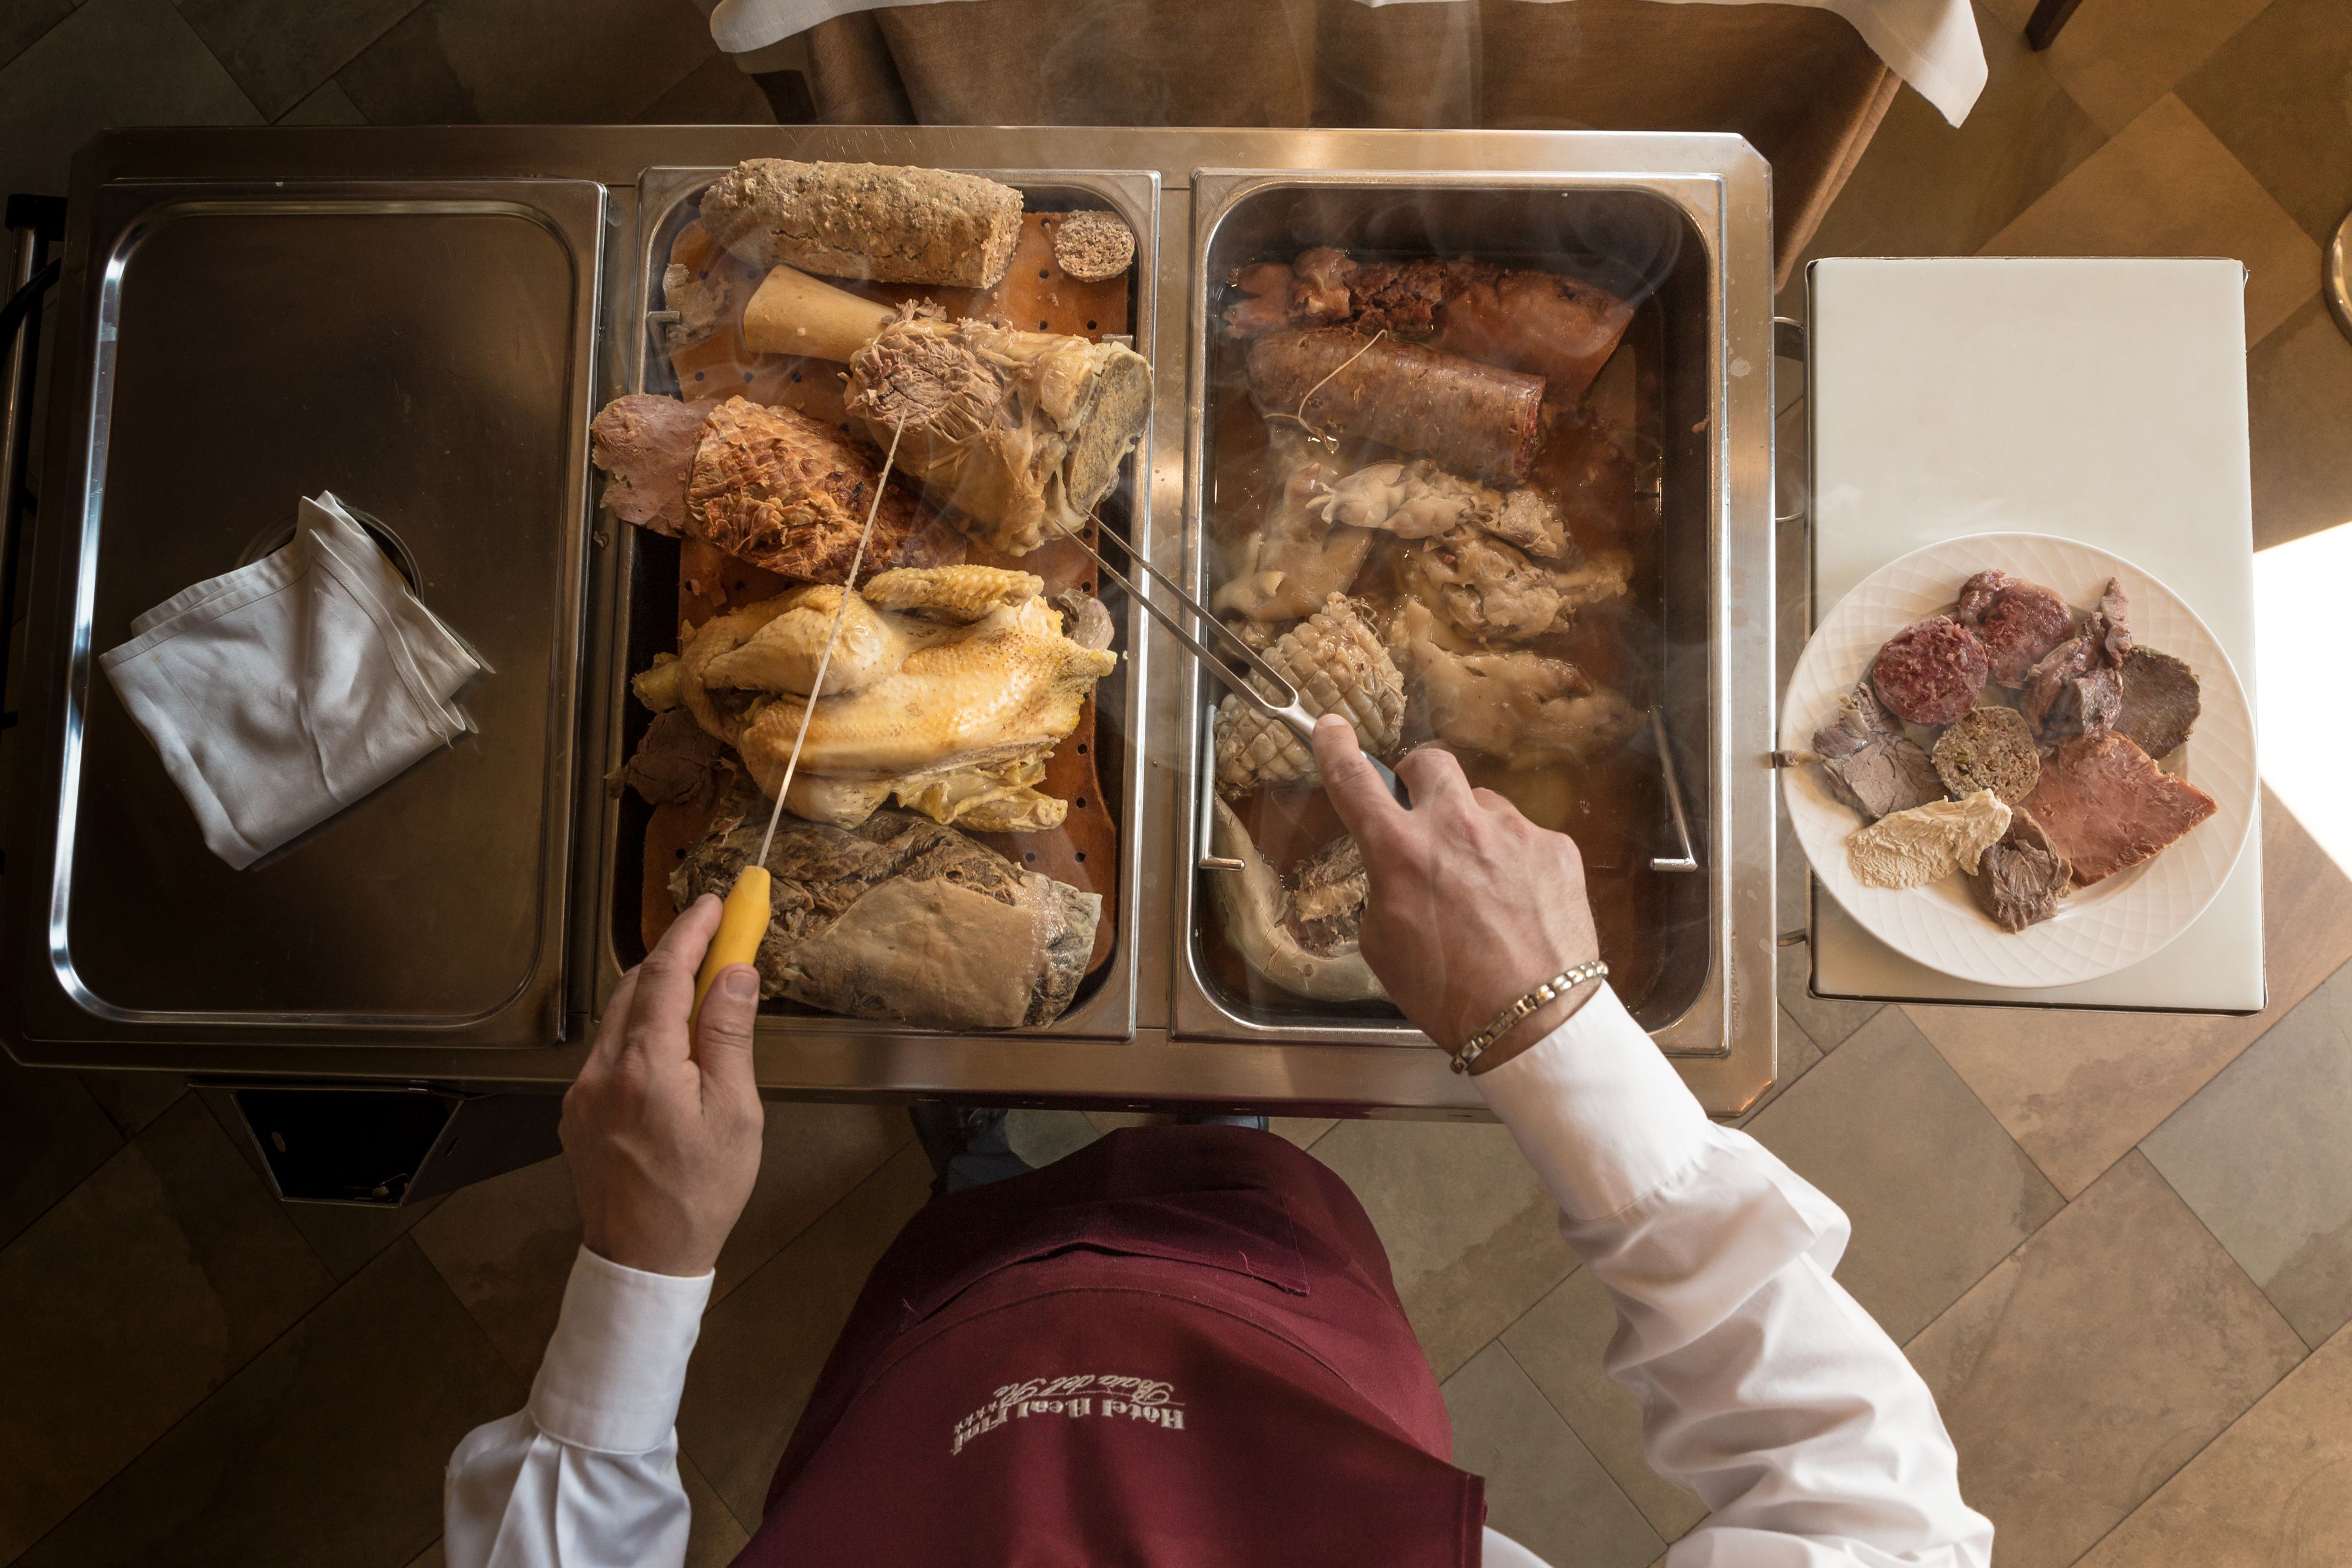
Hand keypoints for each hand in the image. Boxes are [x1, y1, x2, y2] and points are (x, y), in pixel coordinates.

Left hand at [562, 894, 765, 1275]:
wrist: (642, 1261)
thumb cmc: (700, 1193)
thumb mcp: (735, 1113)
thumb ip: (728, 1036)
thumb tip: (734, 973)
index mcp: (644, 1065)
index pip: (664, 973)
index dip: (691, 931)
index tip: (717, 903)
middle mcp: (601, 1069)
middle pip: (634, 986)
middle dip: (675, 953)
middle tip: (718, 936)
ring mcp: (582, 1091)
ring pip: (617, 1017)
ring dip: (656, 989)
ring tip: (700, 985)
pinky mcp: (576, 1112)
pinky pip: (608, 1050)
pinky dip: (639, 1027)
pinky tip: (670, 1043)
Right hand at [1313, 716, 1603, 1072]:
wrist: (1533, 1021)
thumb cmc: (1449, 994)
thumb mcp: (1382, 946)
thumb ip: (1384, 889)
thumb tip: (1397, 872)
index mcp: (1399, 851)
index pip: (1355, 780)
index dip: (1337, 748)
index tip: (1332, 728)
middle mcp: (1455, 825)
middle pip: (1430, 763)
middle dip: (1419, 779)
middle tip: (1420, 811)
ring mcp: (1511, 831)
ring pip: (1482, 805)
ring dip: (1473, 831)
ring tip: (1483, 886)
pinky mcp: (1555, 847)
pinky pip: (1524, 837)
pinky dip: (1514, 861)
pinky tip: (1519, 903)